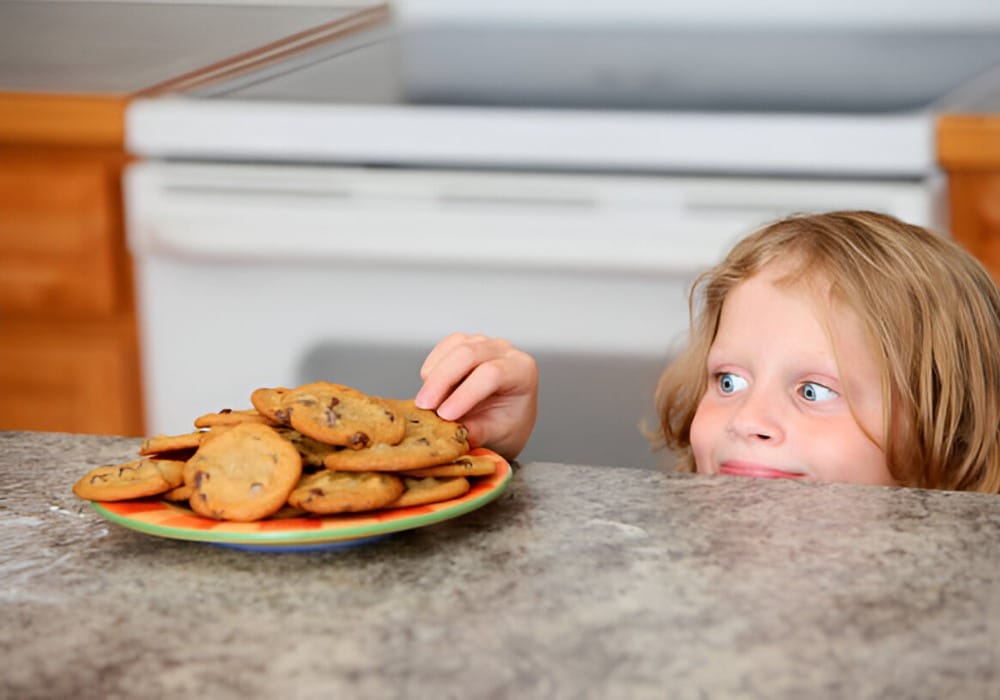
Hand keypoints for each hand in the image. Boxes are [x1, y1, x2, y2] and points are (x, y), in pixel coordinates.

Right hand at [414, 333, 538, 459]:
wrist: (505, 417)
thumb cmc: (508, 425)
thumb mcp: (499, 435)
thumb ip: (479, 432)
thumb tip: (455, 432)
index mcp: (522, 371)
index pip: (491, 374)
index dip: (465, 394)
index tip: (445, 416)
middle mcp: (505, 351)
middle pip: (469, 354)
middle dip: (442, 380)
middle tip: (424, 407)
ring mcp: (485, 344)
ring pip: (455, 347)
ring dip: (435, 374)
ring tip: (425, 403)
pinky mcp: (466, 343)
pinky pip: (444, 347)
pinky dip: (433, 367)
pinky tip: (429, 388)